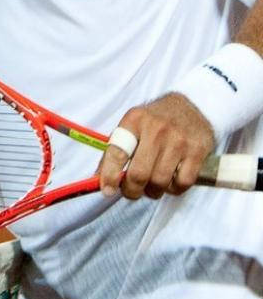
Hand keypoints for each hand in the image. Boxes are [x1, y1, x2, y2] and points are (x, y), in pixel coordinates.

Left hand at [97, 92, 214, 200]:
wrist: (190, 107)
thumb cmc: (155, 121)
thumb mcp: (132, 124)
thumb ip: (117, 149)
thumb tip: (101, 179)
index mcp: (135, 120)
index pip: (117, 152)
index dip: (109, 175)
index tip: (106, 189)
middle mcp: (156, 130)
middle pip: (139, 173)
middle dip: (131, 190)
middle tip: (130, 191)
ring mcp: (178, 141)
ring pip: (160, 182)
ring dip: (152, 191)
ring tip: (150, 186)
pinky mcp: (197, 152)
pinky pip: (182, 183)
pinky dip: (173, 189)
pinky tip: (169, 181)